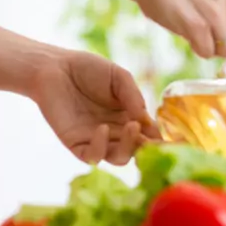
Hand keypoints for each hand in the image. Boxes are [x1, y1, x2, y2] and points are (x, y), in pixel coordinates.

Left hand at [30, 49, 161, 165]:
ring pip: (119, 158)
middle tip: (151, 136)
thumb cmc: (88, 69)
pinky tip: (102, 129)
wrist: (55, 67)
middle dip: (148, 147)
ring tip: (131, 127)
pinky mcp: (75, 143)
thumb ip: (133, 97)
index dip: (161, 139)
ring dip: (129, 147)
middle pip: (139, 150)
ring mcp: (97, 139)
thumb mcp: (119, 77)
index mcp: (131, 117)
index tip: (170, 138)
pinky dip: (100, 148)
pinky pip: (92, 156)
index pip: (150, 135)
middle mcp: (117, 132)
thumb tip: (147, 119)